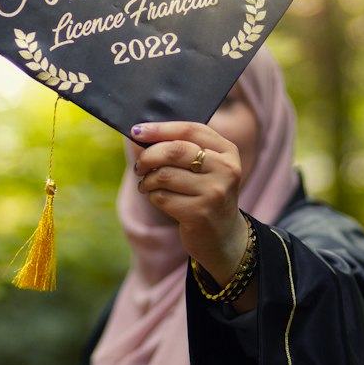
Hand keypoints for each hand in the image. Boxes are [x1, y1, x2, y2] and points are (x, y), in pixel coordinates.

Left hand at [131, 119, 251, 298]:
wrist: (223, 236)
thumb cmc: (205, 194)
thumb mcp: (205, 168)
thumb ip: (181, 149)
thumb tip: (140, 134)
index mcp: (227, 152)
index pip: (190, 130)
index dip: (160, 128)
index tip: (136, 130)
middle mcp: (225, 170)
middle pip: (175, 151)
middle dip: (148, 156)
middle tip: (139, 166)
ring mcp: (214, 193)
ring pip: (164, 175)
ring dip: (147, 180)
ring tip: (147, 185)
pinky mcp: (199, 214)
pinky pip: (162, 197)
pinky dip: (153, 196)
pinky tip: (157, 198)